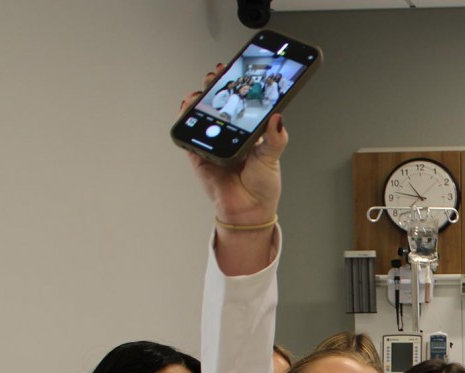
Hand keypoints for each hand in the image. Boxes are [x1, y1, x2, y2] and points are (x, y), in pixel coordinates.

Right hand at [179, 65, 286, 226]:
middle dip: (216, 85)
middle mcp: (229, 134)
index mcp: (247, 132)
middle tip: (218, 75)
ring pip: (202, 114)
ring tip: (205, 88)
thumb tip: (278, 118)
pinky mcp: (197, 153)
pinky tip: (189, 106)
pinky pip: (187, 132)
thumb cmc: (262, 186)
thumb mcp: (272, 158)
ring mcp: (211, 142)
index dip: (236, 85)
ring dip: (200, 98)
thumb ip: (275, 138)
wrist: (248, 210)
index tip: (235, 70)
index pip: (240, 103)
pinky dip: (185, 118)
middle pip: (219, 103)